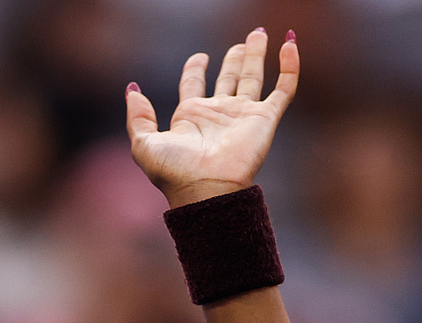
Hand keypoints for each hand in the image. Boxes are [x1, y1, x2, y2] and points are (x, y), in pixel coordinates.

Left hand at [126, 29, 298, 208]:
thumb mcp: (144, 144)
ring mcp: (243, 115)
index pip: (194, 84)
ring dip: (256, 55)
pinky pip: (283, 89)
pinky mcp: (265, 119)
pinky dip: (289, 67)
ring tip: (259, 34)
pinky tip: (289, 45)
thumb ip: (138, 116)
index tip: (199, 57)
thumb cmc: (174, 172)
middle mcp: (218, 114)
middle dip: (234, 59)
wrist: (206, 189)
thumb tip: (132, 89)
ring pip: (253, 78)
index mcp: (191, 117)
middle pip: (228, 77)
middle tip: (243, 42)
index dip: (195, 69)